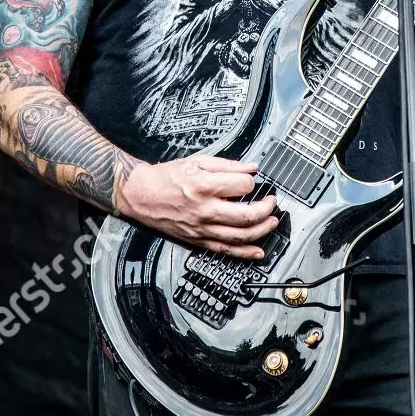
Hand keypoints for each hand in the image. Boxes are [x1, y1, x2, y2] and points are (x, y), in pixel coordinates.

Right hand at [113, 155, 277, 259]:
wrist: (142, 195)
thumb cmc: (166, 178)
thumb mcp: (197, 161)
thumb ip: (227, 165)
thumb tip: (251, 167)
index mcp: (204, 186)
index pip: (243, 186)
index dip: (251, 181)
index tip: (251, 180)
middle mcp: (205, 210)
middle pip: (247, 215)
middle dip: (266, 208)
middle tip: (272, 202)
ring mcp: (202, 228)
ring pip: (241, 236)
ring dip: (262, 230)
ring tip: (272, 222)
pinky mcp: (198, 240)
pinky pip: (226, 250)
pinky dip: (245, 253)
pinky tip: (259, 252)